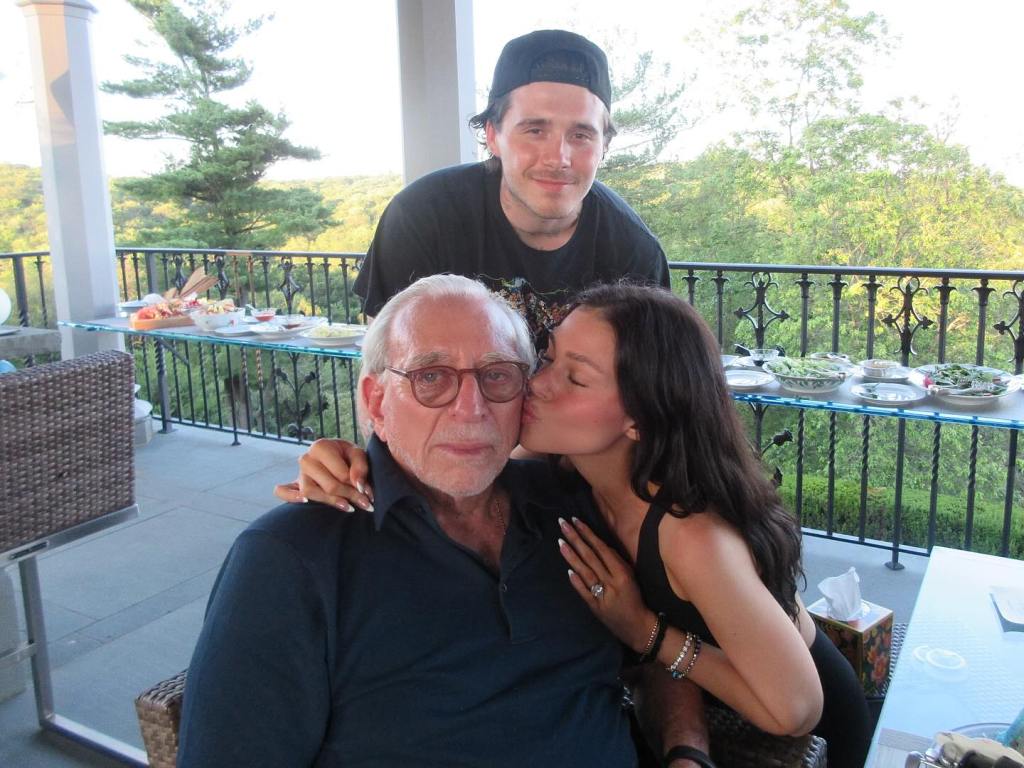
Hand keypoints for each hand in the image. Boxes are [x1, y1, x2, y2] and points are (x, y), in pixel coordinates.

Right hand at [272, 438, 373, 511]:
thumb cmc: (347, 455)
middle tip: (366, 504)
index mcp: (321, 447)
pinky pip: (283, 492)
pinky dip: (291, 497)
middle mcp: (306, 459)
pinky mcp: (294, 485)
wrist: (337, 456)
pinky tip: (304, 502)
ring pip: (310, 492)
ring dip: (330, 501)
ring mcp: (299, 473)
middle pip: (328, 485)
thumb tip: (358, 485)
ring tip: (349, 507)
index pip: (340, 473)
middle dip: (349, 496)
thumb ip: (360, 467)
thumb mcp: (358, 454)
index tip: (369, 494)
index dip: (356, 486)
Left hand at [557, 516, 655, 652]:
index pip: (601, 548)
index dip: (588, 534)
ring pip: (584, 572)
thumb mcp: (632, 577)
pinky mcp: (594, 607)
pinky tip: (567, 570)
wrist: (638, 627)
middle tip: (562, 524)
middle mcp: (611, 582)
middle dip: (575, 538)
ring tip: (560, 542)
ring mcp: (601, 595)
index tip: (576, 520)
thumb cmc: (635, 598)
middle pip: (590, 557)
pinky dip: (576, 581)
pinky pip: (584, 591)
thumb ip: (617, 561)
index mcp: (622, 573)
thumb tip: (601, 547)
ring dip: (571, 556)